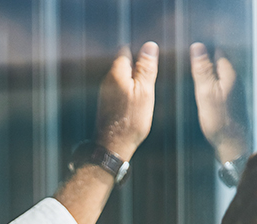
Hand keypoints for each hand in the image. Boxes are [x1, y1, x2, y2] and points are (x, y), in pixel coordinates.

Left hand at [96, 41, 158, 159]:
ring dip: (134, 81)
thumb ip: (146, 68)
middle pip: (124, 64)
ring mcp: (106, 92)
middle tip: (151, 79)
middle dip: (138, 67)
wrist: (114, 145)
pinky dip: (130, 92)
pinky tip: (137, 104)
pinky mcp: (107, 103)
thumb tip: (150, 46)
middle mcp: (108, 79)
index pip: (126, 50)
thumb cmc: (130, 120)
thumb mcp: (144, 91)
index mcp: (117, 72)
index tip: (150, 60)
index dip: (139, 51)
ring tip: (145, 93)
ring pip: (123, 78)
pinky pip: (120, 90)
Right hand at [190, 42, 249, 163]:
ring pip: (222, 75)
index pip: (218, 51)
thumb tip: (197, 46)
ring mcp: (236, 92)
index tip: (192, 47)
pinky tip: (204, 91)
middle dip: (208, 58)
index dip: (206, 47)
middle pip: (221, 62)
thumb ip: (202, 69)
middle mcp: (236, 80)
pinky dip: (213, 85)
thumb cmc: (218, 120)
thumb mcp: (205, 93)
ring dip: (210, 72)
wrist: (234, 146)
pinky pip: (222, 86)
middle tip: (190, 59)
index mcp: (230, 74)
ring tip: (194, 73)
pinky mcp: (234, 103)